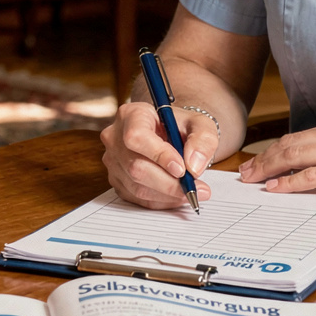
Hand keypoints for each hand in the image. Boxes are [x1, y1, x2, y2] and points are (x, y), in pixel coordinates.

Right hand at [101, 101, 218, 208]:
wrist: (171, 135)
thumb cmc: (181, 127)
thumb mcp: (200, 124)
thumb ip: (203, 140)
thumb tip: (194, 166)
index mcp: (131, 115)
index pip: (136, 136)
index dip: (158, 155)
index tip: (182, 169)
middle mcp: (115, 137)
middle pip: (136, 166)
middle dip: (168, 183)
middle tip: (194, 188)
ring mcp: (113, 161)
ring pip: (137, 186)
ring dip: (167, 194)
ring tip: (191, 192)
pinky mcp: (117, 180)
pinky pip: (137, 198)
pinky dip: (161, 200)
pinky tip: (176, 195)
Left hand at [237, 116, 315, 201]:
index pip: (301, 136)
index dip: (277, 149)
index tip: (261, 160)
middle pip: (290, 144)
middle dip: (264, 159)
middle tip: (245, 172)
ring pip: (295, 157)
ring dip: (269, 169)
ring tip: (252, 180)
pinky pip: (312, 176)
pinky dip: (289, 182)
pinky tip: (276, 188)